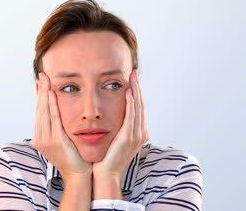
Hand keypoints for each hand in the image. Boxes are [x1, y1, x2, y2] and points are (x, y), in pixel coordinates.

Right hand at [32, 72, 91, 181]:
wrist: (78, 175)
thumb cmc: (74, 157)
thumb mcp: (62, 141)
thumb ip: (58, 128)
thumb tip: (57, 113)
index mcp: (40, 137)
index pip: (39, 112)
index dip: (40, 96)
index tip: (40, 83)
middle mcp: (40, 138)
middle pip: (40, 109)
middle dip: (41, 91)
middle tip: (42, 75)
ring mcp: (46, 140)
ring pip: (44, 112)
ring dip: (45, 94)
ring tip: (45, 80)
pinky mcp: (56, 141)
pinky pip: (54, 119)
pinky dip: (52, 106)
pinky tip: (52, 94)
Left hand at [92, 69, 148, 198]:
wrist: (105, 173)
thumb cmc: (107, 157)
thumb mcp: (115, 138)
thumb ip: (118, 125)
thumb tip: (112, 113)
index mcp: (138, 132)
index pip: (138, 107)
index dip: (137, 92)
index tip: (132, 79)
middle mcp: (140, 132)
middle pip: (140, 104)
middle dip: (137, 87)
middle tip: (134, 72)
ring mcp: (136, 135)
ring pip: (137, 108)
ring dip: (135, 91)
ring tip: (132, 77)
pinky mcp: (128, 137)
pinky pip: (131, 116)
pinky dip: (131, 103)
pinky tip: (128, 92)